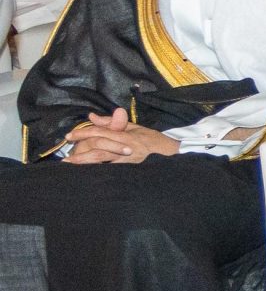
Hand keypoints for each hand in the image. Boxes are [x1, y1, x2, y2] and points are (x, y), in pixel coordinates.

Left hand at [62, 109, 180, 163]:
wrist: (173, 154)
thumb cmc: (154, 141)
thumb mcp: (135, 128)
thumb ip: (112, 123)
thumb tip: (92, 116)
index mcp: (126, 134)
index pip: (101, 131)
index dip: (83, 132)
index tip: (69, 136)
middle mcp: (126, 145)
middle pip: (99, 144)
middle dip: (80, 148)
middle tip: (67, 154)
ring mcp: (129, 159)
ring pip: (102, 157)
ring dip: (85, 160)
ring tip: (71, 163)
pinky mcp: (131, 169)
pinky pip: (111, 170)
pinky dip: (98, 171)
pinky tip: (87, 174)